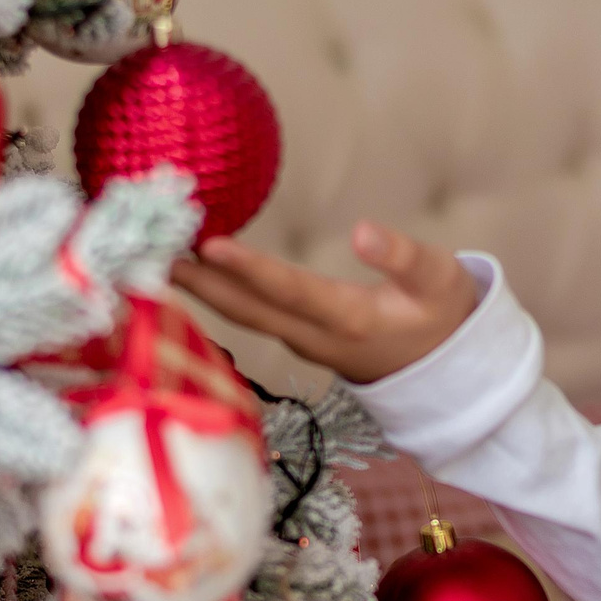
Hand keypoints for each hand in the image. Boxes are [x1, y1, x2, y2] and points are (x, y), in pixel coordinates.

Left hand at [169, 221, 477, 383]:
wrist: (447, 369)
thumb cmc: (442, 314)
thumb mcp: (439, 280)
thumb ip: (404, 256)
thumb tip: (362, 230)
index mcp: (351, 320)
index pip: (291, 292)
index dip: (250, 270)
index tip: (209, 244)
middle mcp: (317, 337)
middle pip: (249, 309)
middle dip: (201, 281)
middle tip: (154, 250)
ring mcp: (304, 343)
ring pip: (245, 316)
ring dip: (203, 288)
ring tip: (163, 256)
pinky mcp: (299, 339)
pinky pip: (251, 316)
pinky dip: (221, 293)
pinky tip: (197, 271)